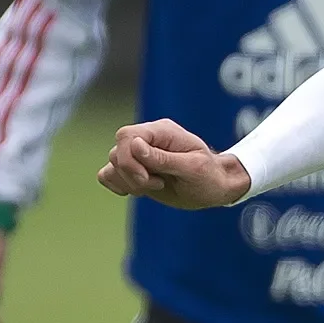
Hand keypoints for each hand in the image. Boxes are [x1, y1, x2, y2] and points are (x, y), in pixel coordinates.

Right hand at [97, 119, 250, 208]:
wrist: (214, 188)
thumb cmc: (209, 177)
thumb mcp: (192, 168)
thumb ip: (163, 158)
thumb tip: (135, 145)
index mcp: (162, 131)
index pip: (127, 136)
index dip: (130, 160)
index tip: (148, 179)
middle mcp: (147, 139)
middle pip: (116, 151)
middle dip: (132, 174)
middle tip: (158, 184)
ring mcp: (139, 154)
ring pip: (111, 163)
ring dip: (127, 182)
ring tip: (153, 186)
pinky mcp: (134, 169)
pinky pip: (108, 173)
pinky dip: (118, 184)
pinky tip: (139, 190)